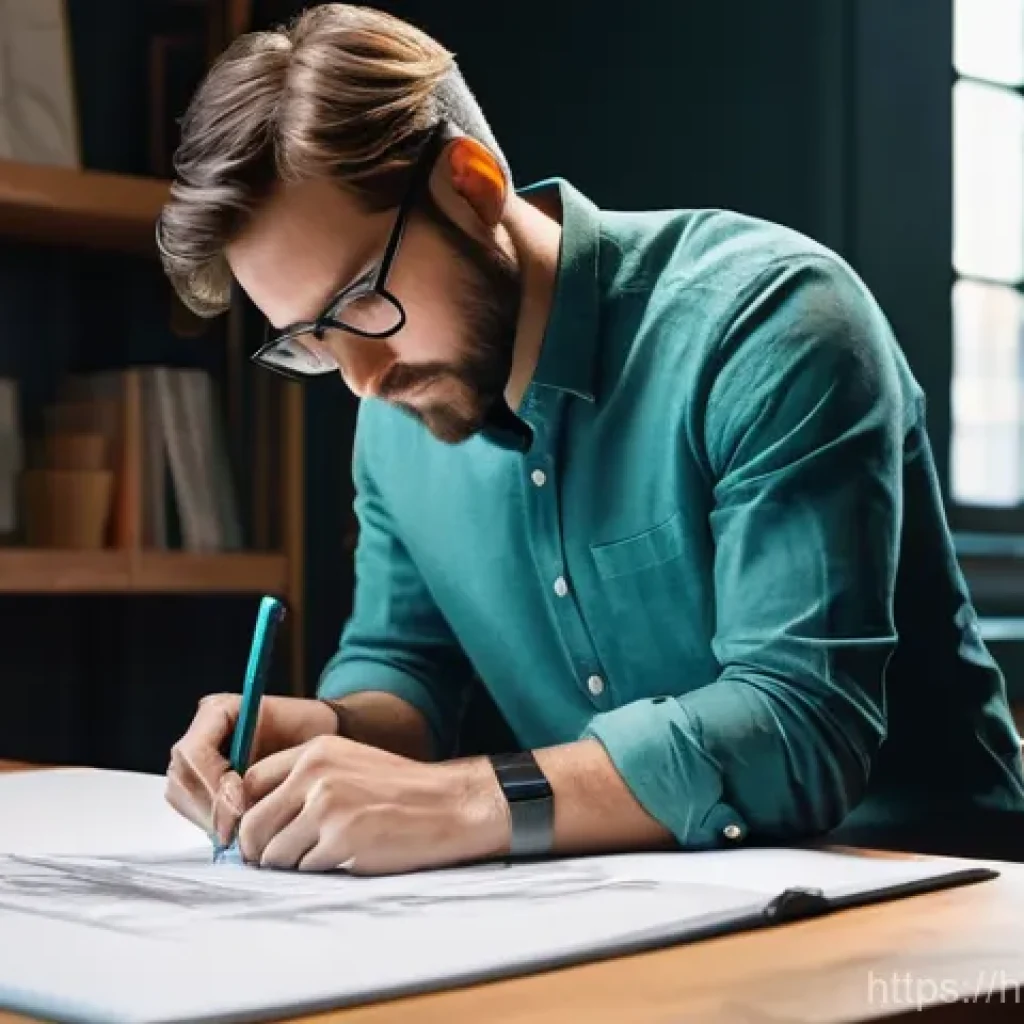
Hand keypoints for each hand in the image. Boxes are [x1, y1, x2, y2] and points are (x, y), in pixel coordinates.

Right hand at [165, 694, 336, 844]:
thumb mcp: (290, 744)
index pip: (194, 751)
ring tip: (239, 831)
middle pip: (182, 775)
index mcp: (217, 711)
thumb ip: (260, 770)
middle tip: (237, 829)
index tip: (240, 804)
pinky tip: (236, 829)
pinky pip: (190, 805)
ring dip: (208, 817)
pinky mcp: (198, 780)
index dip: (212, 781)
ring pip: (180, 794)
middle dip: (209, 805)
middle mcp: (201, 732)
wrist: (317, 737)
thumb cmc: (308, 734)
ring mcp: (195, 756)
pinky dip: (211, 821)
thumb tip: (236, 806)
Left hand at [237, 735, 508, 873]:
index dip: (249, 814)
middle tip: (277, 859)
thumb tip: (254, 818)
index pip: (250, 783)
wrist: (449, 804)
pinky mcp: (340, 838)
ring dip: (291, 863)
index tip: (260, 832)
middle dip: (259, 849)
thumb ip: (304, 780)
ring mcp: (326, 805)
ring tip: (323, 854)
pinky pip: (304, 868)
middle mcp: (315, 773)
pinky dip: (319, 871)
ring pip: (273, 853)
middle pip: (252, 823)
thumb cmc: (400, 790)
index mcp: (315, 750)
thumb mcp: (348, 764)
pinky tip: (346, 857)